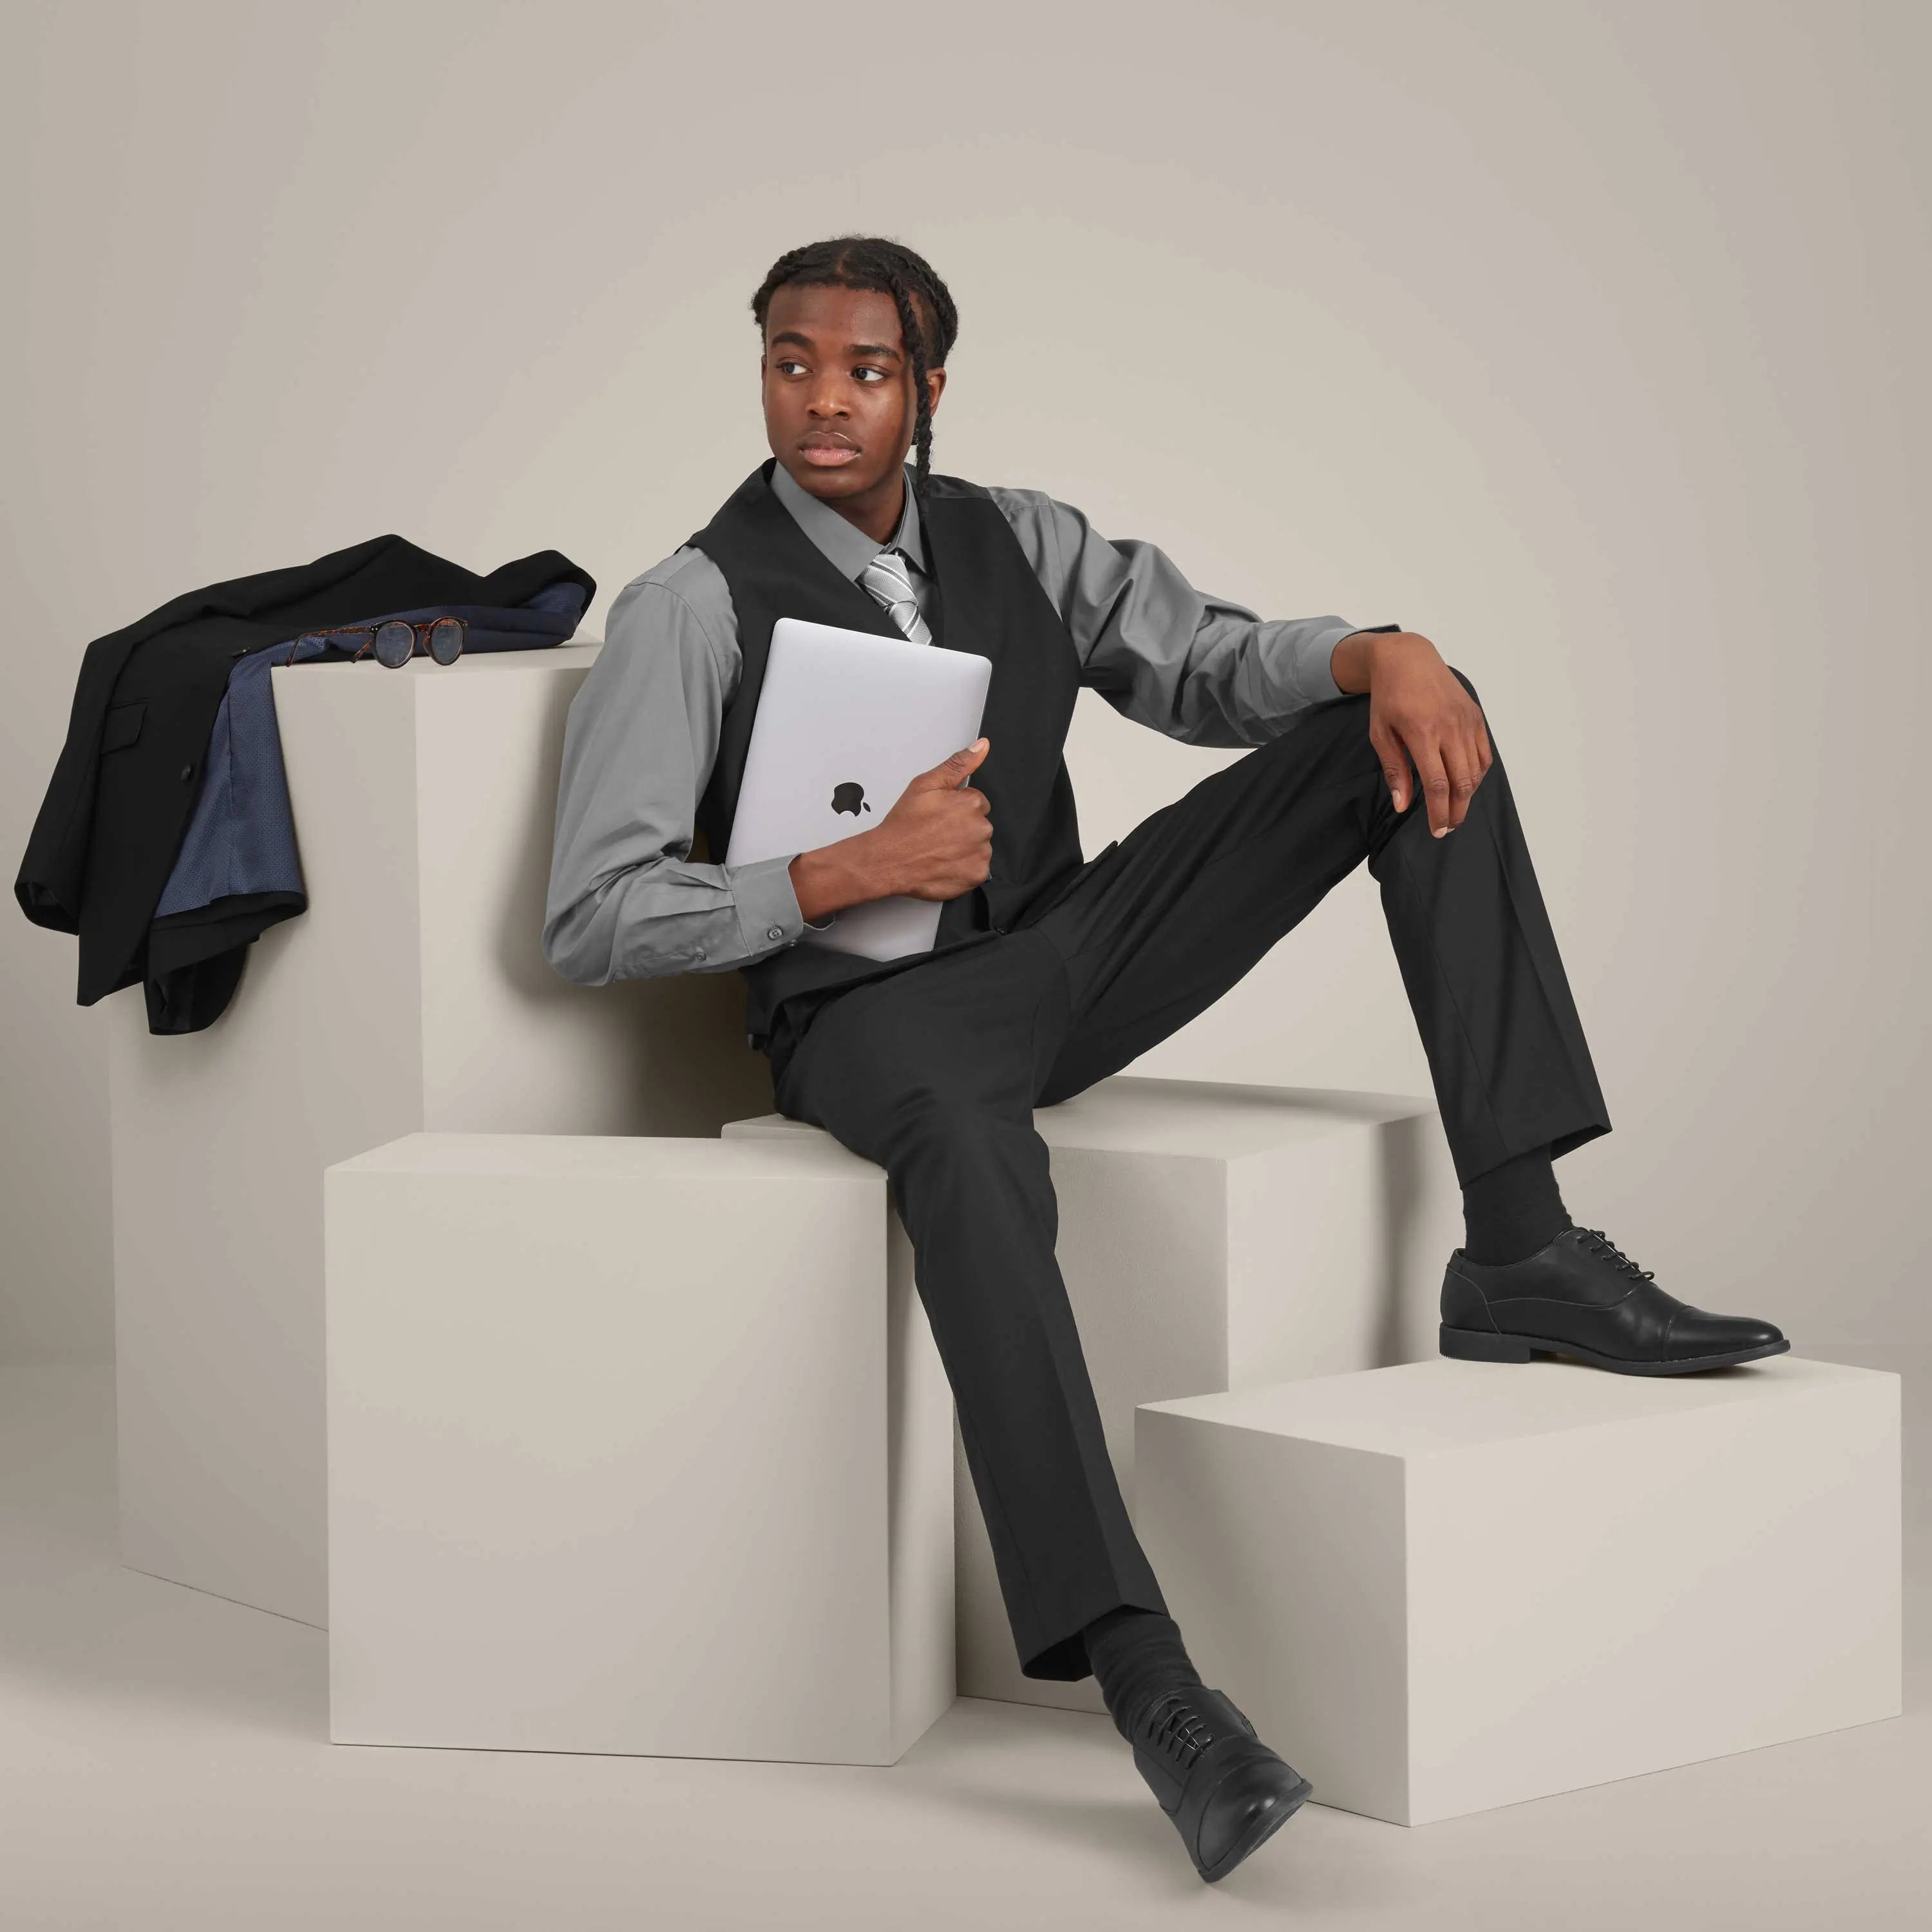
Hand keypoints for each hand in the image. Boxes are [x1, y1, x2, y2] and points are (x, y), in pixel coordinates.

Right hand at [788, 738, 992, 918]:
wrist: (888, 860)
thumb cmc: (904, 824)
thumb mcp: (926, 784)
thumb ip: (958, 764)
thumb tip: (981, 746)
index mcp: (971, 804)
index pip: (976, 802)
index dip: (956, 808)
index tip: (940, 815)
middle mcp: (981, 828)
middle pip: (979, 824)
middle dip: (962, 827)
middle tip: (936, 833)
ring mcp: (980, 854)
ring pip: (979, 846)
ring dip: (964, 847)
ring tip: (938, 849)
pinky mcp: (976, 875)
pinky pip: (977, 868)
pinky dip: (964, 866)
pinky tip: (945, 863)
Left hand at [1330, 631, 1491, 835]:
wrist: (1408, 659)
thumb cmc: (1389, 698)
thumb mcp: (1380, 734)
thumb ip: (1395, 770)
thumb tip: (1403, 806)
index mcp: (1422, 733)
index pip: (1437, 785)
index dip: (1439, 813)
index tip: (1436, 830)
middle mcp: (1449, 728)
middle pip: (1462, 783)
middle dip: (1457, 812)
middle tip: (1448, 827)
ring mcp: (1467, 721)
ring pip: (1476, 771)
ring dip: (1468, 796)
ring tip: (1455, 810)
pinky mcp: (1476, 717)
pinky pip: (1484, 755)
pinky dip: (1477, 775)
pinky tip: (1465, 785)